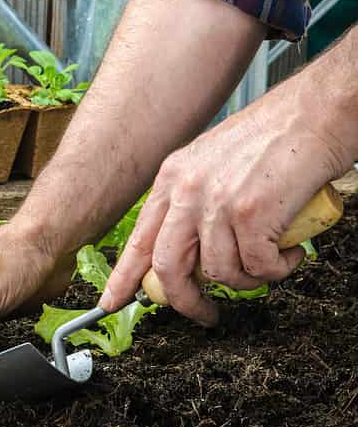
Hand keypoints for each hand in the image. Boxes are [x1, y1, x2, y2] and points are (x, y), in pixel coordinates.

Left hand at [100, 88, 347, 324]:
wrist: (316, 113)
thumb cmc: (275, 139)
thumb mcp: (213, 164)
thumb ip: (195, 202)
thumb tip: (192, 251)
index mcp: (172, 178)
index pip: (139, 239)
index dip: (124, 277)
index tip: (111, 302)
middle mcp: (186, 190)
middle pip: (167, 267)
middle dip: (185, 301)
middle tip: (205, 314)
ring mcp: (216, 202)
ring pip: (219, 273)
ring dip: (248, 281)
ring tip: (269, 262)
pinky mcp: (251, 214)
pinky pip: (258, 268)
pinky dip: (278, 269)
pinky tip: (290, 251)